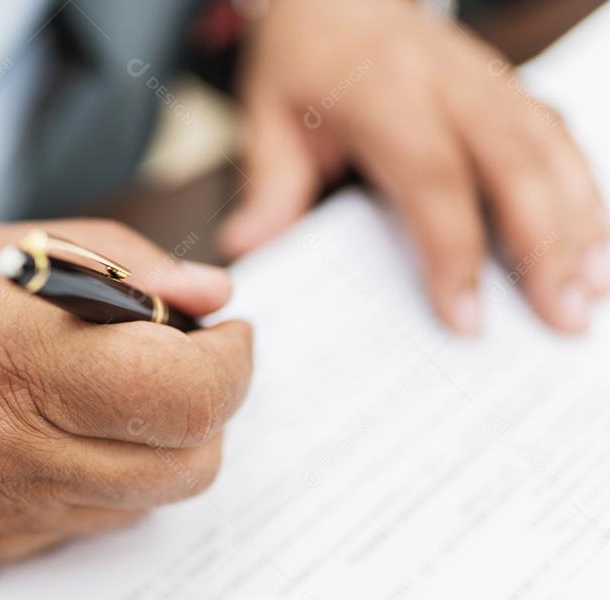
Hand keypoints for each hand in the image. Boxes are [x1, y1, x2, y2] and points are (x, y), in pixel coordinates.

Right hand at [0, 221, 253, 578]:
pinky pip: (71, 533)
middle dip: (204, 416)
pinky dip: (86, 488)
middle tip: (171, 371)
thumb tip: (208, 297)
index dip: (231, 367)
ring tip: (95, 401)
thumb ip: (117, 262)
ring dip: (145, 453)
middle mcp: (8, 451)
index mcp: (15, 355)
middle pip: (184, 468)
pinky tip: (40, 442)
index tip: (226, 338)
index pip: (183, 395)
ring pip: (135, 507)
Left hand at [220, 0, 609, 333]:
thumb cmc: (303, 58)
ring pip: (551, 151)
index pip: (433, 179)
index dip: (455, 250)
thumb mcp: (268, 116)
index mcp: (386, 92)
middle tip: (564, 319)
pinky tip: (596, 239)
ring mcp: (488, 81)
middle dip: (547, 246)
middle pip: (516, 166)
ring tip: (594, 292)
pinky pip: (558, 137)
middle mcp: (451, 83)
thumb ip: (269, 185)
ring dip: (581, 221)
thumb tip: (249, 249)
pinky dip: (584, 187)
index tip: (466, 316)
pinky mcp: (507, 88)